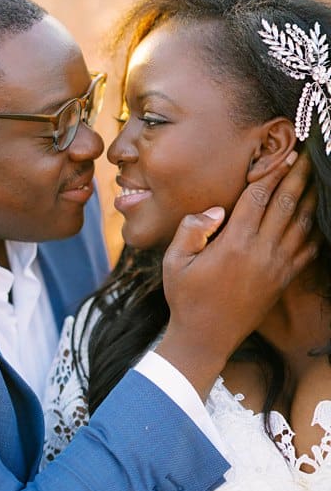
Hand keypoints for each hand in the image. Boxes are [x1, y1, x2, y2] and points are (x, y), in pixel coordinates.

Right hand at [157, 150, 318, 397]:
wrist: (206, 337)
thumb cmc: (185, 297)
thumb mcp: (174, 261)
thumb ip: (191, 230)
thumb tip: (213, 210)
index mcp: (234, 243)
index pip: (258, 198)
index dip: (272, 174)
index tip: (283, 154)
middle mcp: (261, 252)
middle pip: (287, 205)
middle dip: (298, 177)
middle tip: (307, 155)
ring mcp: (276, 267)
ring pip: (302, 225)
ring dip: (310, 199)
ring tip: (315, 178)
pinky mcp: (283, 280)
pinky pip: (308, 250)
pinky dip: (314, 230)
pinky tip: (315, 218)